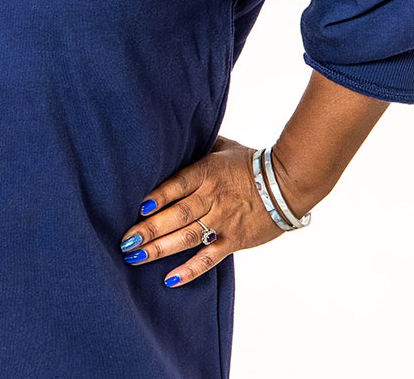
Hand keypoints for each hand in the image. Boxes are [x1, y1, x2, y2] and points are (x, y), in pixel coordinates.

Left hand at [116, 135, 300, 287]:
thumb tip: (172, 134)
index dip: (158, 196)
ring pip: (187, 237)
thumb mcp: (222, 147)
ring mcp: (223, 220)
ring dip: (159, 249)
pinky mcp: (234, 240)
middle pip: (176, 215)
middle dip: (148, 229)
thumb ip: (196, 146)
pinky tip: (170, 279)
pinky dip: (190, 270)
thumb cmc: (251, 162)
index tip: (137, 207)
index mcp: (207, 173)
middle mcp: (212, 198)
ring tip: (135, 257)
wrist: (288, 183)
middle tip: (125, 241)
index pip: (177, 185)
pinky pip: (209, 257)